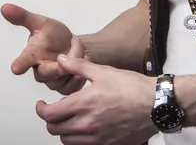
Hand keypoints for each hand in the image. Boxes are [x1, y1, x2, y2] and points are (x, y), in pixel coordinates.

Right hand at [1, 3, 86, 94]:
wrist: (70, 44)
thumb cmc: (52, 35)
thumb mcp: (40, 22)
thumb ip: (23, 17)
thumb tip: (4, 7)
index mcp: (31, 55)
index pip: (23, 61)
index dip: (20, 64)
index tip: (15, 68)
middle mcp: (40, 70)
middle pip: (46, 73)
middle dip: (57, 67)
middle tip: (64, 56)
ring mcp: (52, 80)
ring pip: (62, 78)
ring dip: (74, 63)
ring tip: (75, 48)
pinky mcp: (64, 87)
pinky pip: (72, 86)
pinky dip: (79, 75)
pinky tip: (80, 63)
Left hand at [36, 54, 157, 144]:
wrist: (155, 105)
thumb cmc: (132, 87)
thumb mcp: (103, 71)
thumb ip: (78, 66)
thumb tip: (61, 59)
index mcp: (83, 104)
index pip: (50, 115)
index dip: (41, 110)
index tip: (41, 104)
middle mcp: (86, 125)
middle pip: (55, 131)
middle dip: (50, 120)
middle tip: (54, 110)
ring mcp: (97, 139)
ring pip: (67, 141)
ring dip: (63, 131)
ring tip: (69, 118)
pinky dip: (78, 139)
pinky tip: (85, 127)